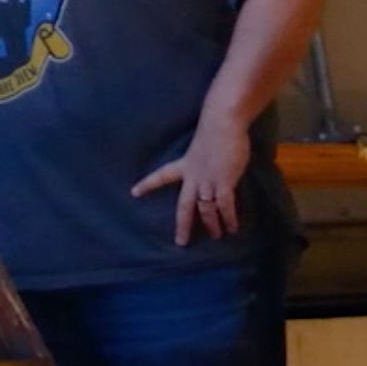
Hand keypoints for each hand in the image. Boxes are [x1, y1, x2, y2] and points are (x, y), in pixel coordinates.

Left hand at [130, 119, 249, 245]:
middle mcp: (193, 176)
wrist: (223, 123)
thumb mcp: (203, 146)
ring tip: (215, 237)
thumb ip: (205, 159)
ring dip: (211, 224)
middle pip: (184, 205)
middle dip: (182, 225)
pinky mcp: (223, 182)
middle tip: (181, 242)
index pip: (162, 175)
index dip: (148, 184)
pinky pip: (224, 206)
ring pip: (205, 210)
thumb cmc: (215, 130)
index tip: (134, 192)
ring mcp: (208, 180)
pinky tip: (232, 228)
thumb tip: (214, 165)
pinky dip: (229, 218)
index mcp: (185, 164)